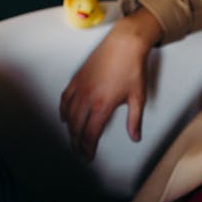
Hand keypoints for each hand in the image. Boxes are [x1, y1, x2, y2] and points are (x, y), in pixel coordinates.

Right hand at [59, 7, 159, 161]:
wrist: (125, 44)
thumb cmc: (133, 68)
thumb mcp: (138, 97)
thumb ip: (135, 120)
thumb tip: (135, 137)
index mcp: (102, 106)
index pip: (91, 134)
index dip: (88, 148)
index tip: (88, 157)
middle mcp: (87, 99)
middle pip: (77, 127)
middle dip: (77, 143)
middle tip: (80, 152)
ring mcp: (80, 88)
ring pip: (68, 115)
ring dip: (70, 130)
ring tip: (73, 139)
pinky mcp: (77, 79)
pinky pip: (65, 99)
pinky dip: (63, 111)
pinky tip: (65, 117)